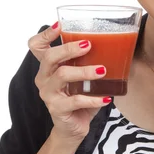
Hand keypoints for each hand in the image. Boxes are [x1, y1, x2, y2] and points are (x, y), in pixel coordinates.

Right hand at [28, 22, 111, 143]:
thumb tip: (116, 46)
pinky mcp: (57, 109)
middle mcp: (44, 78)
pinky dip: (93, 99)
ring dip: (85, 71)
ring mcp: (48, 94)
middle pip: (50, 57)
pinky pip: (75, 101)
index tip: (59, 26)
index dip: (45, 35)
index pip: (37, 46)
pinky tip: (106, 98)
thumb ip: (89, 62)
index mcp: (48, 67)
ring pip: (63, 75)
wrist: (73, 128)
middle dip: (69, 49)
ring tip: (102, 70)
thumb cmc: (79, 98)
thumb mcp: (82, 78)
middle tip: (88, 45)